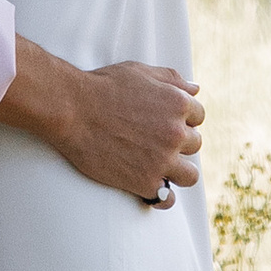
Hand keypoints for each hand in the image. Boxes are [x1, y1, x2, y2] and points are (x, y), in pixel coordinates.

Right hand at [0, 41, 203, 203]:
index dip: (181, 118)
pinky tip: (150, 186)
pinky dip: (162, 195)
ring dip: (178, 170)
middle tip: (154, 140)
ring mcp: (162, 160)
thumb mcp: (139, 72)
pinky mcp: (146, 183)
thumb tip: (195, 90)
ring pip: (190, 175)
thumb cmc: (103, 86)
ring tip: (159, 165)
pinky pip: (169, 198)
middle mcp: (176, 133)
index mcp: (178, 104)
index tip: (164, 121)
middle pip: (194, 144)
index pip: (198, 116)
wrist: (72, 110)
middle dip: (178, 142)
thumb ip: (172, 79)